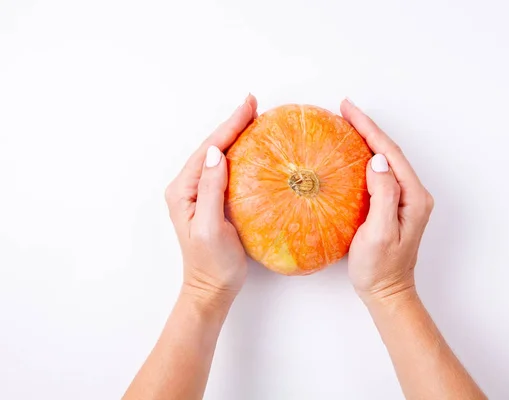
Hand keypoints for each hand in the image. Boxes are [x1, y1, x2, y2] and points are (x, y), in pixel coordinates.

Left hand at [164, 94, 257, 304]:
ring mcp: (199, 194)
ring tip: (253, 118)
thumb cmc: (212, 264)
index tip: (248, 105)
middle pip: (212, 148)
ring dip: (235, 136)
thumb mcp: (212, 227)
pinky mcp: (211, 201)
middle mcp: (188, 188)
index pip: (208, 149)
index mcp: (183, 191)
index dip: (229, 125)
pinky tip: (251, 148)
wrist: (211, 289)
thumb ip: (211, 190)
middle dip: (233, 124)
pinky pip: (225, 170)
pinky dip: (239, 154)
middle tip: (254, 104)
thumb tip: (215, 152)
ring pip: (218, 156)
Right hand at [342, 99, 433, 301]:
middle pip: (390, 152)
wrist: (387, 292)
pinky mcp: (394, 205)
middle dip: (368, 128)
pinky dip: (367, 156)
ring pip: (386, 160)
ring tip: (347, 123)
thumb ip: (383, 195)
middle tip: (345, 109)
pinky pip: (381, 173)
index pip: (390, 153)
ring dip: (367, 139)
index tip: (349, 110)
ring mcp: (405, 199)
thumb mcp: (380, 233)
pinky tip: (354, 152)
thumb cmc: (380, 268)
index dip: (369, 128)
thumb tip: (378, 161)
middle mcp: (413, 194)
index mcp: (413, 197)